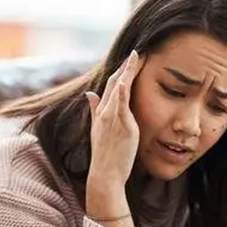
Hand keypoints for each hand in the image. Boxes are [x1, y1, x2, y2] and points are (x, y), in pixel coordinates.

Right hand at [86, 50, 145, 186]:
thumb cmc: (104, 155)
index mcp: (101, 112)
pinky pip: (121, 106)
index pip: (110, 85)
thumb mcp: (98, 130)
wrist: (104, 174)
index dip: (120, 71)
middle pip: (114, 83)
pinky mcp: (122, 127)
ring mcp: (112, 119)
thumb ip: (94, 110)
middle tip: (137, 52)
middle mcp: (105, 112)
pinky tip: (124, 80)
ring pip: (118, 89)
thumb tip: (88, 94)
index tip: (131, 59)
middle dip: (125, 66)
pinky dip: (121, 93)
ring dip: (127, 71)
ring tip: (137, 56)